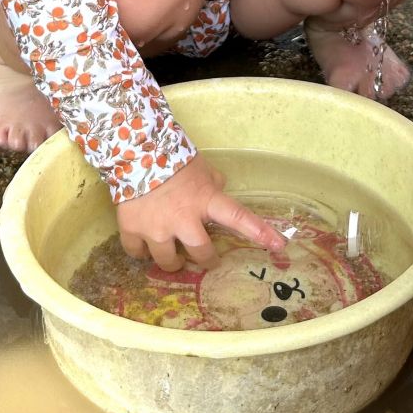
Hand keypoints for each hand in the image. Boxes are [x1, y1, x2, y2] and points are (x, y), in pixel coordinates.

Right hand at [116, 154, 286, 271]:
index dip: (259, 232)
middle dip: (204, 258)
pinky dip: (142, 252)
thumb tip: (220, 188)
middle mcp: (183, 220)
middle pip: (201, 254)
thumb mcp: (200, 167)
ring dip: (172, 261)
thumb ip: (212, 182)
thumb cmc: (172, 157)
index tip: (280, 245)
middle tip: (203, 256)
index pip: (238, 217)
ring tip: (172, 254)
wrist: (132, 151)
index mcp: (205, 200)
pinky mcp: (133, 231)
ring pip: (168, 262)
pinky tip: (145, 244)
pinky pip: (138, 254)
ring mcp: (156, 229)